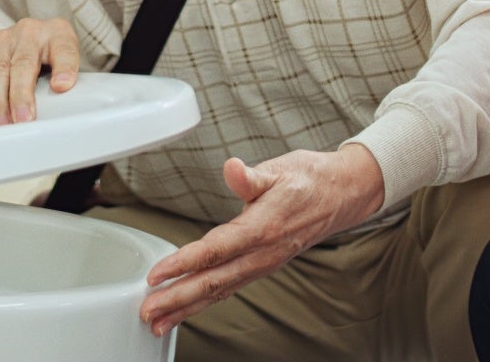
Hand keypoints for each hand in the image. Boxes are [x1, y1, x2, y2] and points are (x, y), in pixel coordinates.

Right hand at [0, 17, 79, 125]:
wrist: (21, 34)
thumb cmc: (47, 51)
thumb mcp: (65, 58)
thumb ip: (67, 74)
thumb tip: (61, 92)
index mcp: (56, 34)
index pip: (64, 49)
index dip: (64, 68)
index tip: (62, 86)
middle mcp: (28, 32)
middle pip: (23, 63)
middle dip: (21, 94)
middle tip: (22, 119)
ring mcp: (3, 38)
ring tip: (2, 122)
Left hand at [138, 145, 385, 336]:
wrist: (342, 196)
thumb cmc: (309, 180)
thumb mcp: (281, 169)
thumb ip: (251, 176)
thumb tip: (232, 168)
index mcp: (262, 228)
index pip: (215, 251)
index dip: (184, 264)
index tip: (156, 275)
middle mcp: (261, 253)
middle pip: (213, 281)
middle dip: (177, 298)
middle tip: (147, 310)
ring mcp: (262, 264)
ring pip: (219, 291)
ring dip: (186, 307)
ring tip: (158, 322)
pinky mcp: (261, 266)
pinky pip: (228, 288)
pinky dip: (204, 302)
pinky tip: (185, 309)